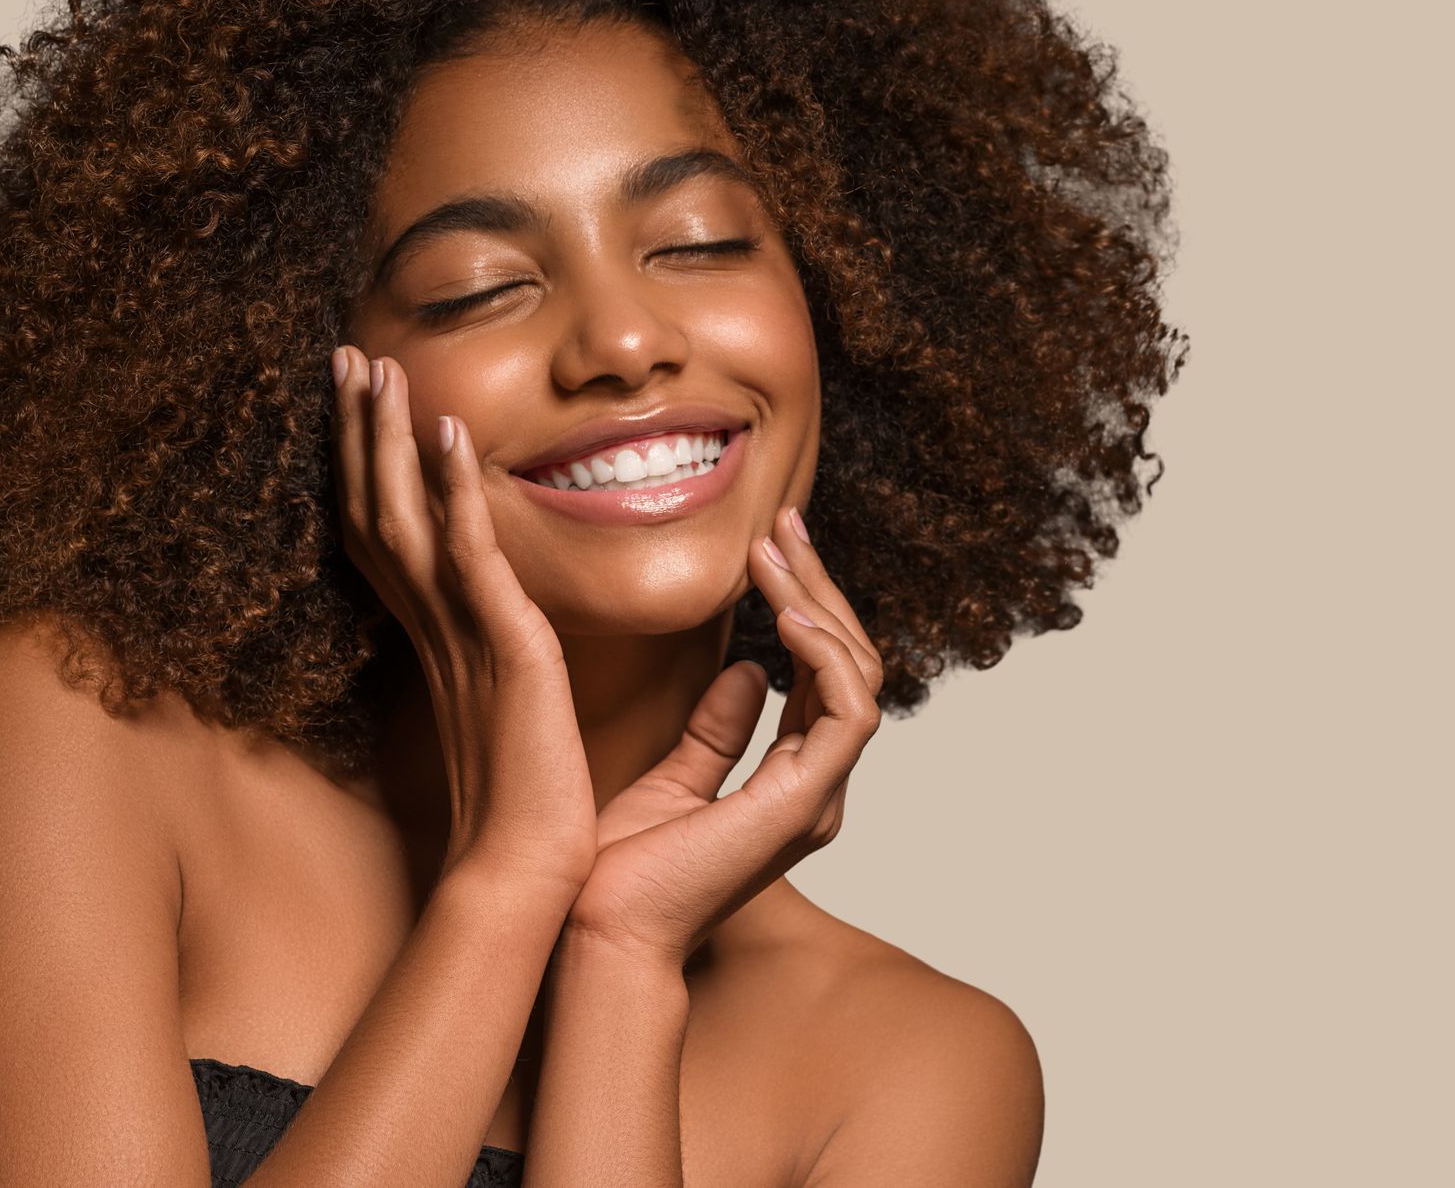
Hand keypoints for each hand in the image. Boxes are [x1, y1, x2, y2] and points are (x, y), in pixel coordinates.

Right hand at [330, 345, 596, 901]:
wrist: (521, 876)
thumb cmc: (523, 813)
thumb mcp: (514, 715)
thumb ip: (509, 663)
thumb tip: (518, 638)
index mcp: (435, 643)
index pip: (387, 538)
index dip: (367, 470)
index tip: (361, 406)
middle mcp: (432, 631)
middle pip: (376, 511)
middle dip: (360, 432)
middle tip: (346, 357)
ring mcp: (459, 635)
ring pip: (404, 518)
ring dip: (388, 438)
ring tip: (376, 366)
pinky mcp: (501, 645)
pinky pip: (468, 553)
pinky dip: (454, 490)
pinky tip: (447, 433)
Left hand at [561, 503, 883, 962]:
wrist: (595, 930)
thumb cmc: (620, 869)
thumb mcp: (671, 775)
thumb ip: (716, 728)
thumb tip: (748, 669)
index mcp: (791, 781)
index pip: (822, 673)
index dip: (805, 603)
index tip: (767, 543)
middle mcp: (816, 787)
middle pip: (850, 665)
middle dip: (819, 586)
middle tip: (782, 523)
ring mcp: (817, 798)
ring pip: (858, 678)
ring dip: (819, 604)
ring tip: (773, 553)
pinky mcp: (803, 804)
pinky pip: (848, 713)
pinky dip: (826, 656)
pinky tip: (786, 614)